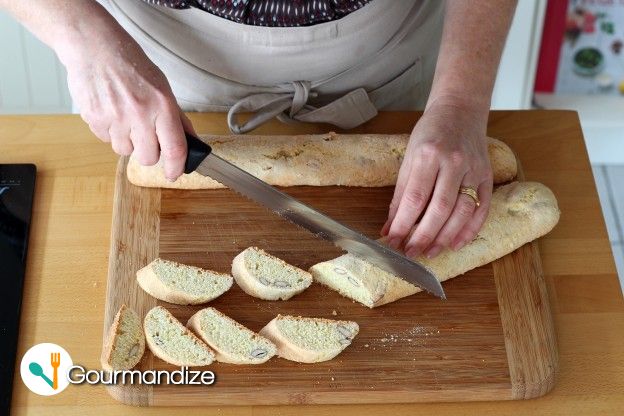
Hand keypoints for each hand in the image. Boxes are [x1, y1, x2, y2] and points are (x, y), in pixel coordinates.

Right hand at [58, 21, 193, 180]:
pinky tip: (111, 111)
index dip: (176, 168)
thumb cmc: (131, 64)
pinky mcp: (94, 119)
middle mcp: (139, 114)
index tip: (175, 173)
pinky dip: (110, 132)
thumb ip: (177, 117)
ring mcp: (114, 118)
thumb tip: (190, 141)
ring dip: (128, 142)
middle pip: (148, 158)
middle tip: (147, 138)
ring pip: (125, 151)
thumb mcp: (163, 87)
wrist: (95, 47)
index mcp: (162, 106)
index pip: (175, 149)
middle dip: (149, 153)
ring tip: (125, 118)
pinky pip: (106, 140)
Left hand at [381, 100, 492, 257]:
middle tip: (410, 253)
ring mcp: (474, 169)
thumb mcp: (409, 157)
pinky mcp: (487, 176)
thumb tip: (390, 226)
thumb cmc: (431, 133)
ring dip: (445, 237)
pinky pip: (482, 208)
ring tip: (430, 252)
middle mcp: (454, 162)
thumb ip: (400, 193)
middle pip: (440, 208)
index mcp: (429, 154)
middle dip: (423, 236)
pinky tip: (456, 244)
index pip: (415, 198)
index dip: (403, 224)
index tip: (392, 241)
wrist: (461, 109)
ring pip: (462, 211)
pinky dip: (470, 230)